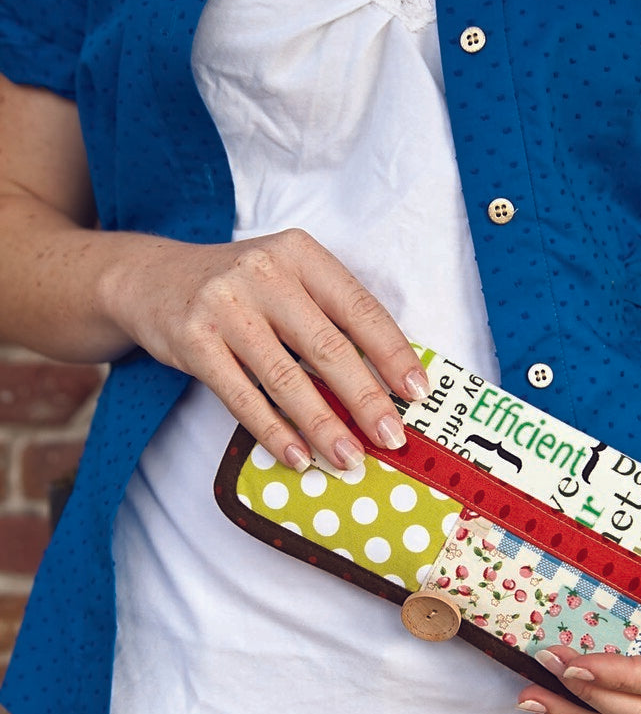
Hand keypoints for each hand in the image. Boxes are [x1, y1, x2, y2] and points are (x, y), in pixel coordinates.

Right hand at [102, 227, 428, 470]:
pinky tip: (298, 457)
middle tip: (392, 438)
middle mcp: (264, 272)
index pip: (359, 308)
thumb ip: (328, 318)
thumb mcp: (286, 281)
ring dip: (323, 426)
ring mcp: (224, 306)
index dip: (392, 354)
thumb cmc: (238, 290)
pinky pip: (241, 397)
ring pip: (285, 378)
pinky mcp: (193, 340)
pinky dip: (273, 432)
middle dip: (365, 399)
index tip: (417, 393)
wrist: (151, 278)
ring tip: (349, 459)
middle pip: (327, 347)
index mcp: (300, 254)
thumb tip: (385, 383)